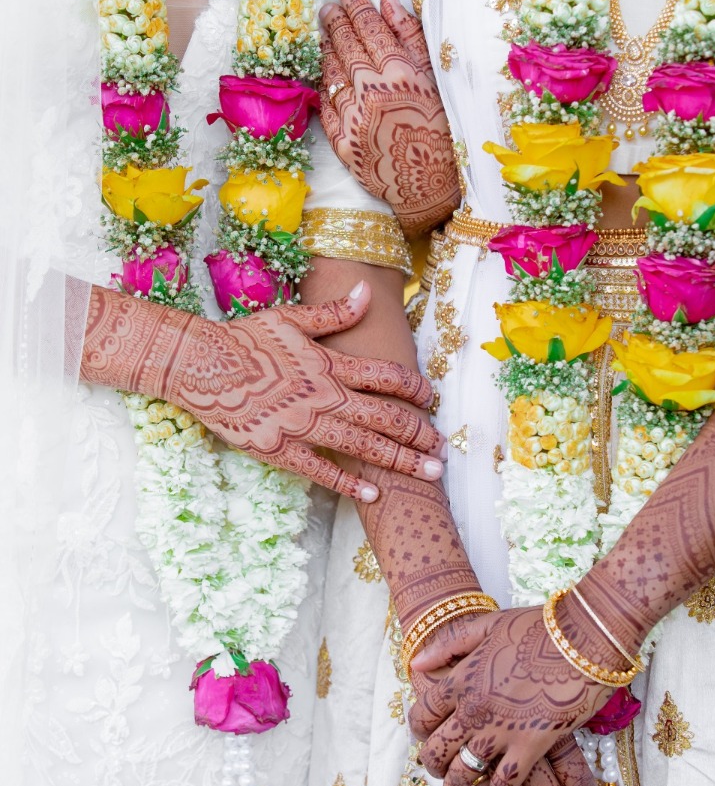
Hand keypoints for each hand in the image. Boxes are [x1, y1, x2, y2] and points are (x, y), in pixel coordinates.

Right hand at [162, 283, 444, 499]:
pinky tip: (372, 494)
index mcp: (329, 363)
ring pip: (363, 445)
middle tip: (444, 450)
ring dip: (400, 460)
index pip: (385, 375)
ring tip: (429, 473)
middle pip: (385, 417)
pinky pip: (322, 469)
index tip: (432, 398)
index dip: (415, 387)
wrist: (200, 365)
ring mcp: (303, 425)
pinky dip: (349, 482)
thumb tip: (366, 291)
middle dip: (419, 434)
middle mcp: (324, 395)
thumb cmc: (244, 339)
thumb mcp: (291, 317)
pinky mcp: (280, 449)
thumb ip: (333, 312)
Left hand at [318, 0, 459, 236]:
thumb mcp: (436, 79)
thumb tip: (387, 0)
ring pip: (332, 73)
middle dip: (336, 22)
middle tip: (329, 7)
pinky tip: (326, 72)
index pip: (371, 30)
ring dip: (327, 49)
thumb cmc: (441, 129)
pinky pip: (327, 105)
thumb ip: (411, 37)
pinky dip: (325, 85)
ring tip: (325, 33)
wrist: (430, 184)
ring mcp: (353, 118)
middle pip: (347, 47)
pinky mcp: (342, 142)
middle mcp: (372, 93)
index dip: (357, 7)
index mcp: (400, 75)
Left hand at [408, 606, 613, 785]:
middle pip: (437, 750)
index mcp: (460, 679)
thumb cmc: (536, 627)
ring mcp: (498, 732)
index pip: (422, 714)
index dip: (419, 730)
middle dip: (433, 765)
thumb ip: (449, 645)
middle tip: (438, 772)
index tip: (424, 736)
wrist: (580, 638)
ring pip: (463, 774)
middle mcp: (471, 710)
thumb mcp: (486, 625)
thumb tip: (417, 664)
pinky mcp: (528, 749)